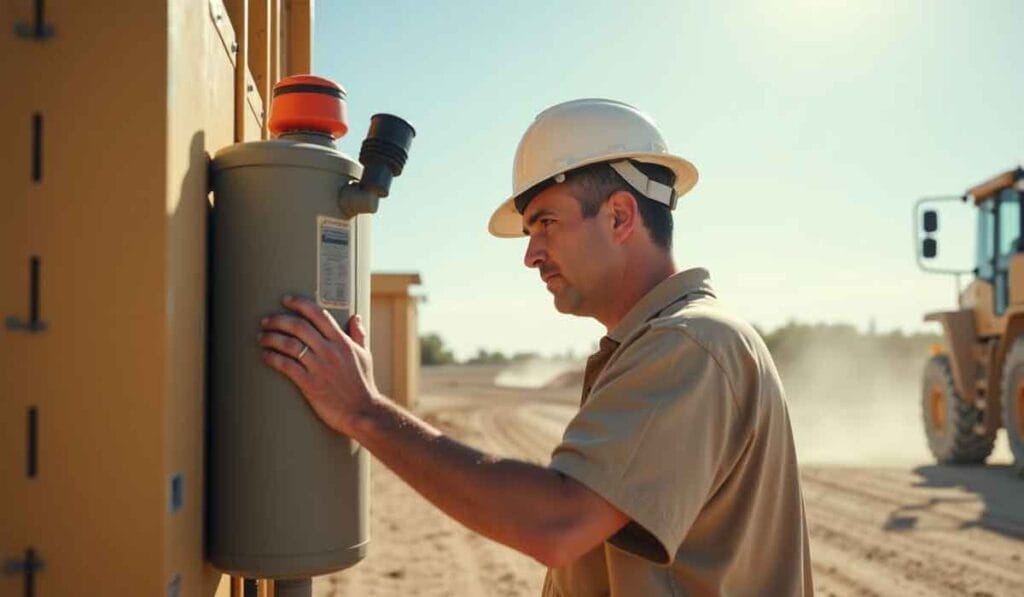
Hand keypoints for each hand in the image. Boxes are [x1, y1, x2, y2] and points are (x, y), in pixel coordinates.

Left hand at [258, 295, 379, 434]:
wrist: (362, 411)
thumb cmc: (363, 385)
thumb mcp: (365, 356)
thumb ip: (358, 335)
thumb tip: (356, 318)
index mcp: (342, 342)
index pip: (319, 314)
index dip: (300, 304)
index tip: (286, 300)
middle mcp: (329, 351)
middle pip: (298, 326)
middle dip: (278, 320)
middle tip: (266, 321)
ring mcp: (319, 367)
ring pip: (289, 345)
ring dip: (271, 338)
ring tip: (262, 337)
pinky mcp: (310, 384)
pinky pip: (286, 366)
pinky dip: (273, 358)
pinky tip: (265, 356)